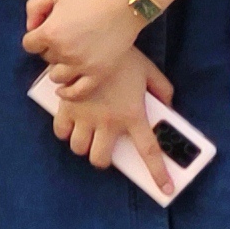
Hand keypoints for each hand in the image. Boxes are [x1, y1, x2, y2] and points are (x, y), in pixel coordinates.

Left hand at [23, 0, 146, 87]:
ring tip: (69, 58)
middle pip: (45, 58)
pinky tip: (63, 90)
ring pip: (57, 77)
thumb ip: (34, 7)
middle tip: (66, 38)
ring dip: (59, 68)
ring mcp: (82, 65)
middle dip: (51, 49)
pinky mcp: (99, 73)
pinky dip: (68, 94)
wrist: (125, 3)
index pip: (29, 44)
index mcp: (50, 32)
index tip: (47, 31)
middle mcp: (64, 52)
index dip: (36, 37)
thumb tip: (31, 28)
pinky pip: (78, 92)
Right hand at [49, 51, 175, 194]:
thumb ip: (162, 90)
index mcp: (132, 115)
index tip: (166, 190)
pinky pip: (61, 132)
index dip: (158, 173)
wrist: (92, 38)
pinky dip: (65, 132)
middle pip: (100, 159)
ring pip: (79, 148)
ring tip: (87, 134)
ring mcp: (85, 116)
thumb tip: (168, 109)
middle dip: (101, 158)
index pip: (149, 151)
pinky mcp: (66, 107)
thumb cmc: (123, 55)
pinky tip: (70, 123)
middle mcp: (108, 121)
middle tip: (103, 146)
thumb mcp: (148, 71)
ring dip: (83, 145)